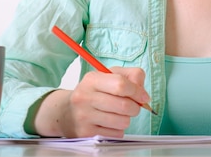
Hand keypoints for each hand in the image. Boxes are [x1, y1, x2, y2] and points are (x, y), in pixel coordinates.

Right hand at [32, 67, 149, 137]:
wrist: (67, 112)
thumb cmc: (94, 92)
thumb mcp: (109, 76)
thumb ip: (131, 76)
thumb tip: (143, 93)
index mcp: (92, 79)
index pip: (121, 84)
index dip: (137, 92)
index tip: (143, 97)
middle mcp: (85, 97)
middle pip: (124, 105)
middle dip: (135, 107)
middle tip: (133, 107)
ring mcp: (84, 116)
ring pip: (122, 122)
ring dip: (126, 119)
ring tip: (119, 114)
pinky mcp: (86, 133)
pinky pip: (115, 134)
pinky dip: (118, 129)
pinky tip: (109, 123)